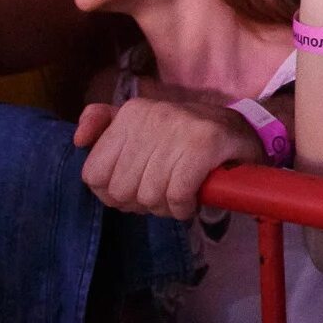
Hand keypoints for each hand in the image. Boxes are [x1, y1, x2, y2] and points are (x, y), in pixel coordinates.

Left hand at [73, 97, 263, 218]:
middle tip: (161, 195)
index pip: (94, 174)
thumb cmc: (186, 135)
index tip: (137, 188)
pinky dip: (183, 207)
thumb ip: (104, 125)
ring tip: (178, 197)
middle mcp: (152, 116)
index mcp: (130, 113)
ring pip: (149, 196)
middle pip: (121, 190)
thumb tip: (78, 140)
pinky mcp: (204, 145)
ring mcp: (179, 129)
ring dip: (165, 208)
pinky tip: (192, 201)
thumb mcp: (142, 125)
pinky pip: (176, 195)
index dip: (113, 193)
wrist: (243, 131)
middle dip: (141, 204)